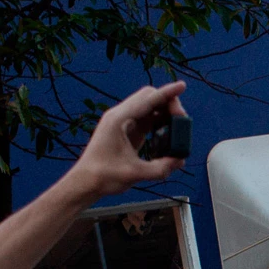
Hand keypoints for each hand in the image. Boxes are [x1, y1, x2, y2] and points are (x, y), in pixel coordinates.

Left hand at [62, 83, 188, 201]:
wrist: (86, 182)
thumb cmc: (103, 176)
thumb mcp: (135, 174)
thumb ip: (160, 168)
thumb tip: (180, 161)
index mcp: (119, 120)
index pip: (148, 100)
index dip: (167, 93)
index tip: (182, 86)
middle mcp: (120, 115)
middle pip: (149, 96)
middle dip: (168, 104)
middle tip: (181, 122)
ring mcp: (123, 121)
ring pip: (149, 106)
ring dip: (165, 113)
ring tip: (177, 130)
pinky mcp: (126, 129)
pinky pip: (147, 118)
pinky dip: (160, 122)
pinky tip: (167, 135)